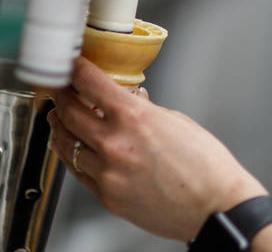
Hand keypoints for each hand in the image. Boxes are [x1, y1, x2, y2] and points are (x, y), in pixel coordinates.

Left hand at [48, 57, 266, 240]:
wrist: (214, 206)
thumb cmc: (205, 166)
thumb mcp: (177, 121)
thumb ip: (146, 109)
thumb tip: (132, 100)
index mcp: (135, 117)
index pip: (89, 82)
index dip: (75, 68)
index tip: (71, 64)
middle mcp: (114, 143)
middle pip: (68, 111)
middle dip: (60, 95)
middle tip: (60, 89)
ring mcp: (106, 172)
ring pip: (64, 142)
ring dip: (58, 125)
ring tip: (58, 117)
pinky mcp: (106, 196)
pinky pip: (76, 171)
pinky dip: (70, 154)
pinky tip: (71, 147)